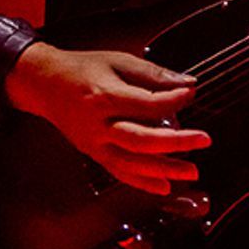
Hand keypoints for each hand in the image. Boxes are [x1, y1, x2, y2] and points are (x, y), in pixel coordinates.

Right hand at [6, 44, 208, 195]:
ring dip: (164, 169)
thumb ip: (154, 74)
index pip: (147, 104)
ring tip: (191, 171)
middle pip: (141, 140)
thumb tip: (188, 83)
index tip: (190, 93)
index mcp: (104, 96)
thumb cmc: (82, 69)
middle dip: (176, 142)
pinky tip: (165, 186)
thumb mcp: (118, 61)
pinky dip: (142, 182)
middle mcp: (98, 125)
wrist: (45, 84)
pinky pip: (119, 172)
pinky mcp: (93, 153)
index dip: (174, 100)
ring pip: (132, 163)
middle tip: (204, 139)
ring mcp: (94, 143)